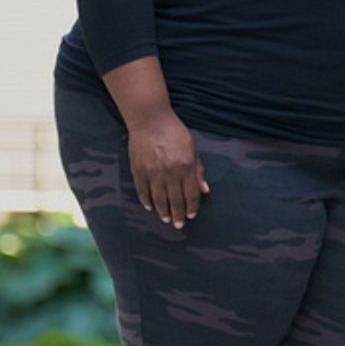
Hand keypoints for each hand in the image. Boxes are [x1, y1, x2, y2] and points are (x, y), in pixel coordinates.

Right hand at [127, 112, 208, 227]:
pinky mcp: (139, 170)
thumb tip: (205, 190)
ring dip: (163, 211)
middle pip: (175, 200)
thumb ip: (198, 170)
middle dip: (178, 215)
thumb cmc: (174, 132)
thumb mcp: (192, 148)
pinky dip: (146, 200)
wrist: (150, 120)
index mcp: (186, 167)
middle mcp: (170, 172)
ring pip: (159, 198)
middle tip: (178, 225)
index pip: (191, 193)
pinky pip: (143, 190)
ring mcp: (153, 172)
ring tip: (166, 219)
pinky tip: (149, 207)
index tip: (191, 215)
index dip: (192, 207)